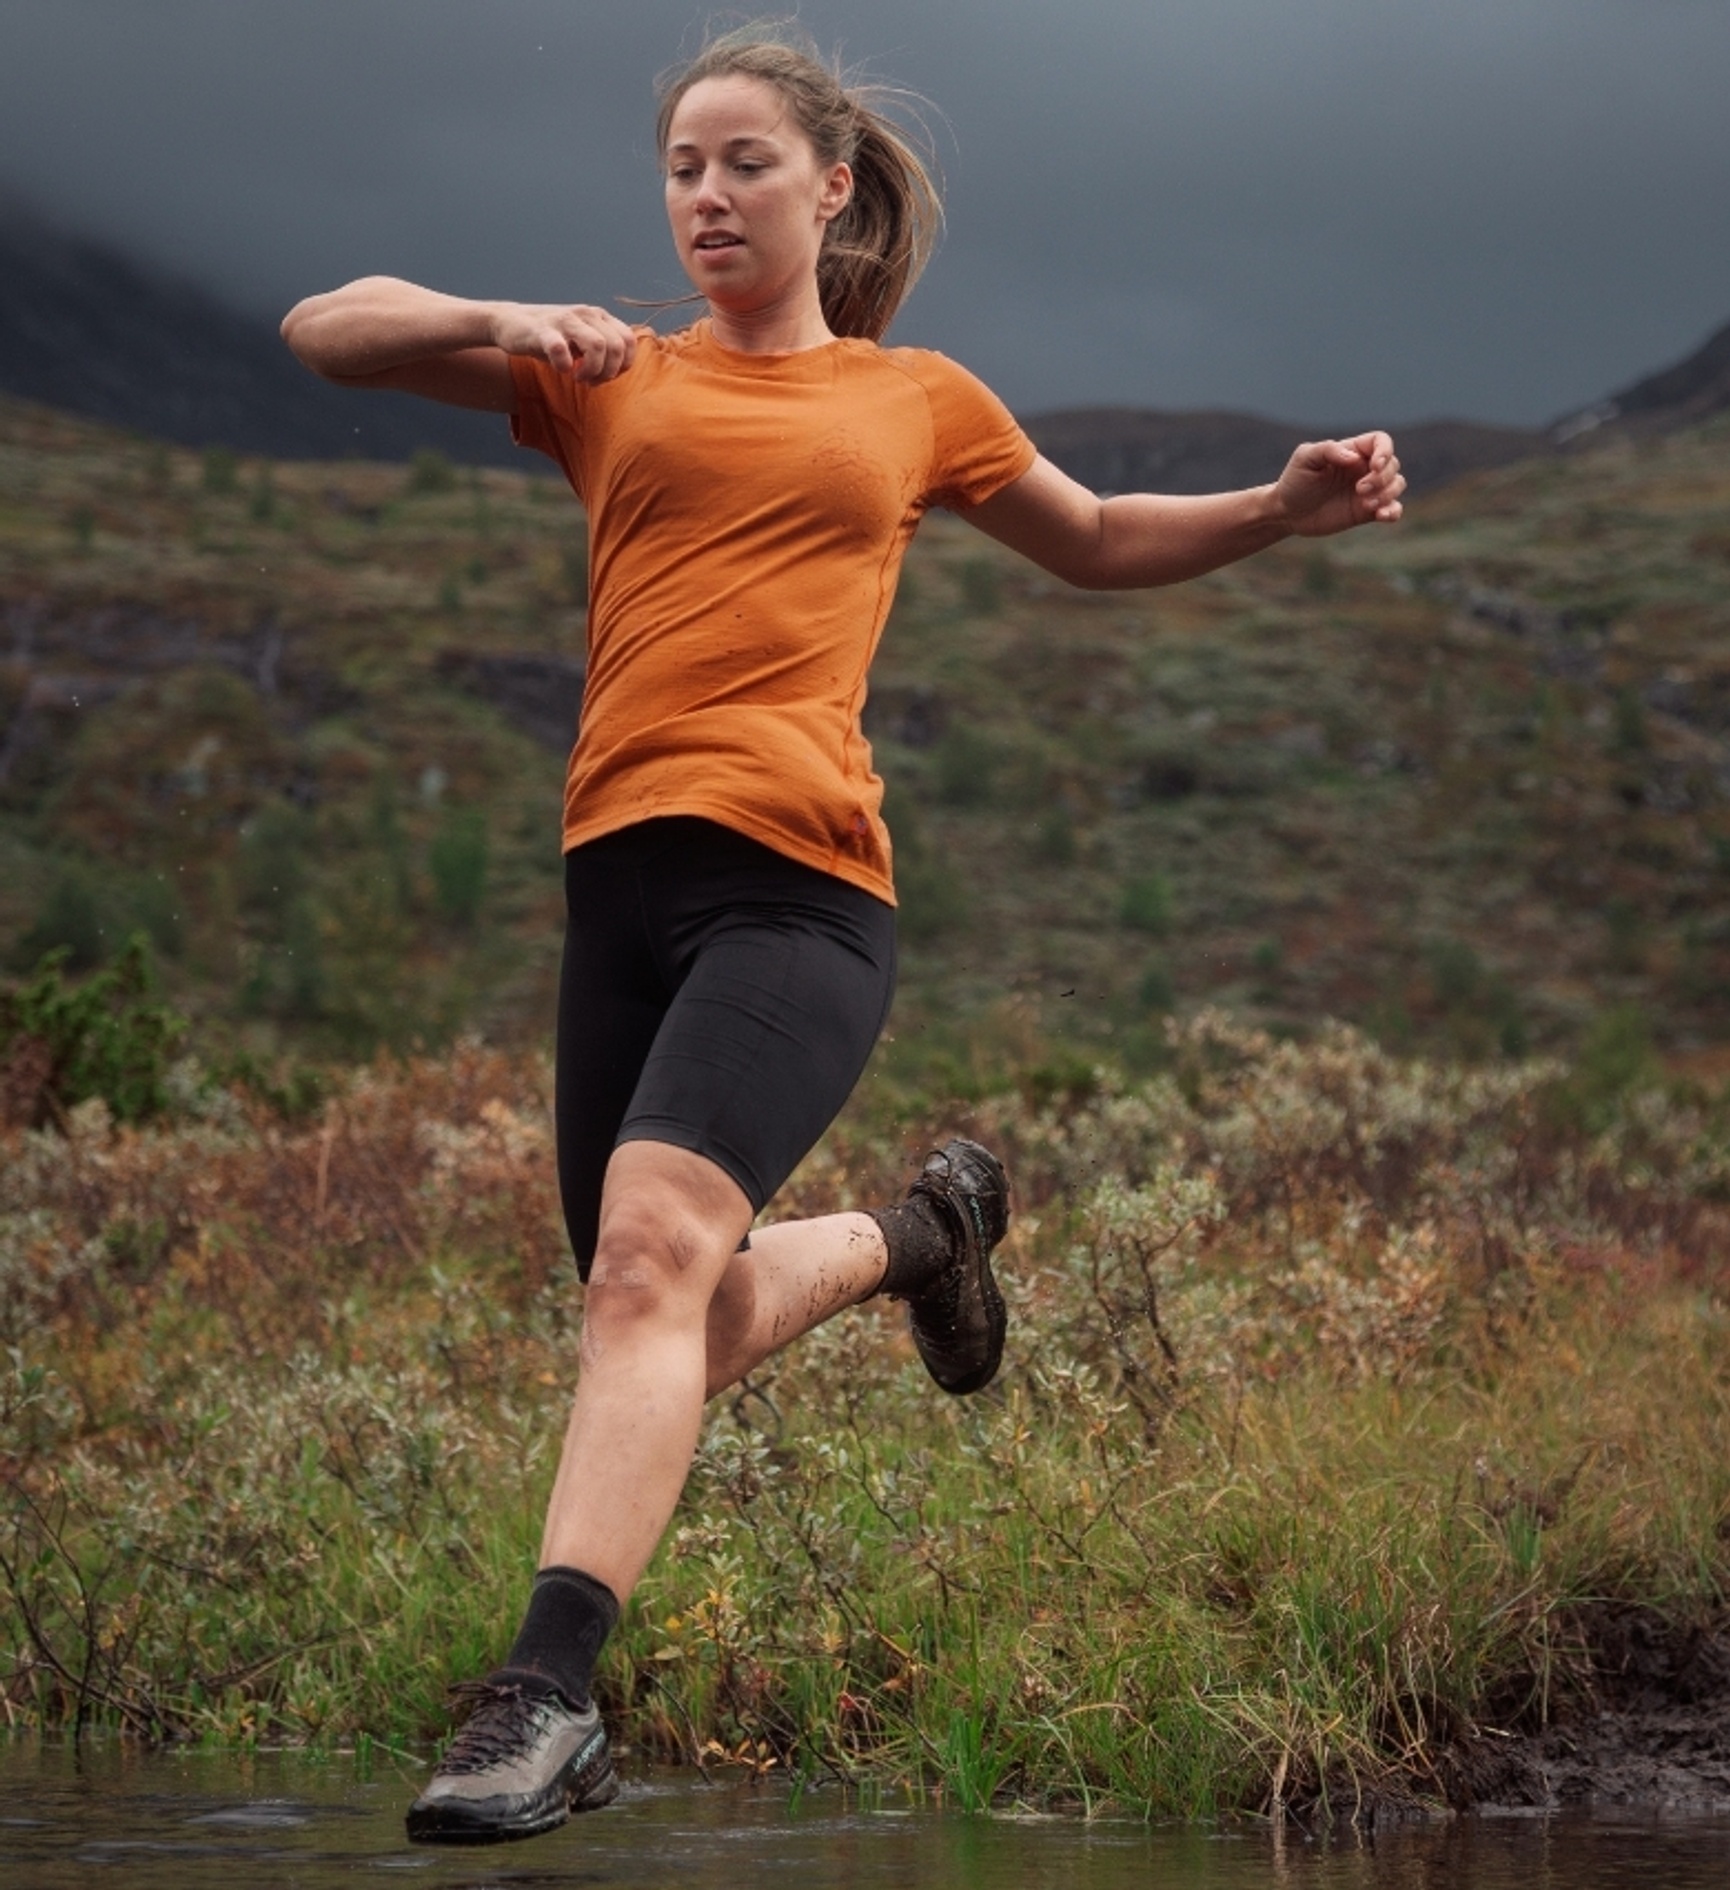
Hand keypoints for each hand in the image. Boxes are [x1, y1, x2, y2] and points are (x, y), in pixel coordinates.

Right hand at [489, 302, 637, 381]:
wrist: (510, 323)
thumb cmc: (550, 337)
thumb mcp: (582, 339)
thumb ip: (604, 349)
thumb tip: (620, 369)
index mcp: (598, 316)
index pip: (629, 341)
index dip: (622, 365)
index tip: (606, 376)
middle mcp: (585, 314)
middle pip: (616, 346)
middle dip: (608, 372)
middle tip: (590, 381)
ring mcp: (564, 319)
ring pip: (597, 345)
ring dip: (592, 369)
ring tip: (578, 378)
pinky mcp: (542, 330)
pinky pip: (560, 348)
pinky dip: (564, 365)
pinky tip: (561, 369)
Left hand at [1273, 432, 1404, 536]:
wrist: (1287, 513)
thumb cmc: (1294, 481)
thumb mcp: (1305, 459)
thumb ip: (1328, 450)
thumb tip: (1355, 458)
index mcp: (1352, 451)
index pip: (1382, 441)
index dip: (1385, 452)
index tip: (1374, 466)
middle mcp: (1364, 468)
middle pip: (1393, 465)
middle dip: (1382, 477)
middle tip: (1359, 489)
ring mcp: (1368, 490)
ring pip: (1397, 485)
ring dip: (1388, 493)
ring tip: (1366, 503)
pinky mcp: (1366, 511)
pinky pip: (1393, 509)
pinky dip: (1394, 511)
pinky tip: (1382, 516)